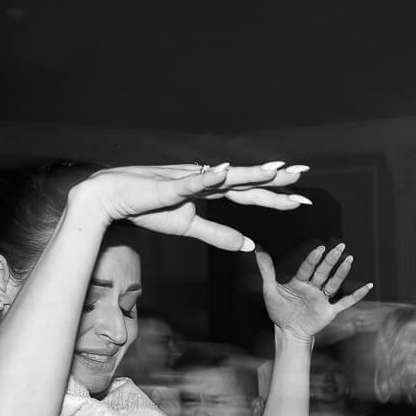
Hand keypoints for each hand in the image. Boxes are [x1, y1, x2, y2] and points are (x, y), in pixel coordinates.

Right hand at [74, 162, 311, 251]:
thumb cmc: (148, 209)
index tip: (302, 201)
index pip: (250, 192)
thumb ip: (219, 235)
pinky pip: (190, 181)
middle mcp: (204, 179)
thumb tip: (250, 245)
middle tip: (304, 174)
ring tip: (276, 170)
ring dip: (250, 173)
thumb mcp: (189, 227)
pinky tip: (224, 171)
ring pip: (225, 177)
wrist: (111, 198)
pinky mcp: (168, 185)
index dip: (276, 196)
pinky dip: (207, 177)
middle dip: (275, 179)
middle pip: (246, 180)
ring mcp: (188, 179)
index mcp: (210, 188)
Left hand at [256, 243, 370, 343]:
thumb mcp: (270, 289)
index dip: (313, 258)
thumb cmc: (279, 311)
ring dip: (342, 273)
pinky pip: (346, 302)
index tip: (320, 248)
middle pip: (323, 272)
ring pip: (334, 283)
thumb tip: (257, 249)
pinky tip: (368, 287)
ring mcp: (323, 299)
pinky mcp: (330, 311)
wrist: (288, 332)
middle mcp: (313, 288)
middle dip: (331, 260)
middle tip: (340, 246)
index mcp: (300, 282)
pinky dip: (357, 295)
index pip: (308, 267)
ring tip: (350, 259)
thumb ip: (266, 270)